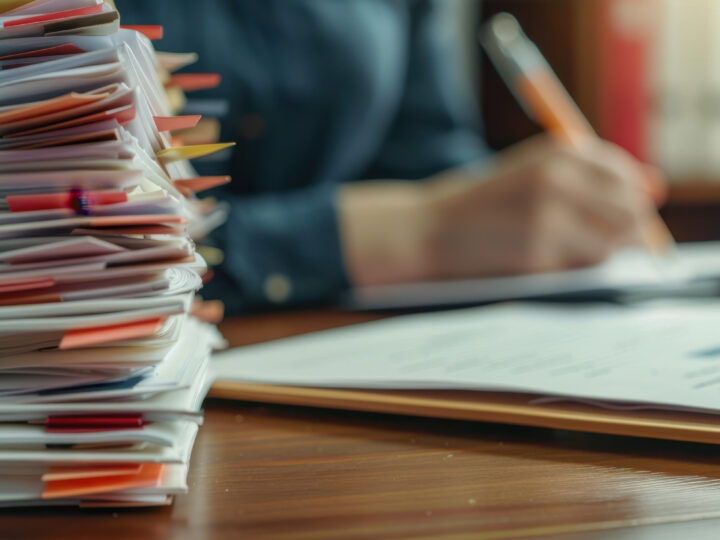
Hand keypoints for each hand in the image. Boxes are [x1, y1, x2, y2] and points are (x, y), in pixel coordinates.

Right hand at [338, 135, 664, 285]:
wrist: (427, 230)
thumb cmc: (480, 203)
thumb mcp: (531, 172)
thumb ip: (588, 177)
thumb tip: (656, 189)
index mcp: (556, 153)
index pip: (624, 175)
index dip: (630, 198)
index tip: (624, 213)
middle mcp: (557, 180)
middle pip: (629, 212)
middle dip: (626, 231)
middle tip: (602, 242)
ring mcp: (548, 220)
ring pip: (612, 245)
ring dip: (601, 253)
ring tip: (567, 251)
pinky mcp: (538, 258)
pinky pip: (583, 269)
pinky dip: (575, 270)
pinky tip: (547, 263)